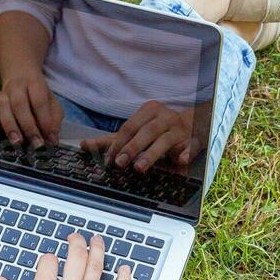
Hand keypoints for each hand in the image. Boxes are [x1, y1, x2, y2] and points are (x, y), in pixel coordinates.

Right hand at [0, 73, 63, 147]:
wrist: (20, 77)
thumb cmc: (38, 95)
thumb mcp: (52, 103)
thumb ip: (54, 120)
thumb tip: (52, 140)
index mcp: (33, 84)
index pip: (39, 100)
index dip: (44, 119)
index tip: (49, 136)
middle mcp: (16, 87)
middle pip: (19, 104)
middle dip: (28, 126)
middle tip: (36, 143)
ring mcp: (2, 95)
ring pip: (2, 108)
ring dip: (10, 127)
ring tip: (17, 142)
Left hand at [81, 100, 198, 171]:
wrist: (195, 124)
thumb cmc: (159, 128)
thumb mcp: (137, 130)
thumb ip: (113, 139)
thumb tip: (85, 145)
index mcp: (150, 111)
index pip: (130, 127)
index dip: (118, 143)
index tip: (109, 160)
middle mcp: (165, 118)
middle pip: (147, 132)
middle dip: (132, 148)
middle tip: (120, 164)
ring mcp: (180, 129)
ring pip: (165, 140)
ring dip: (152, 153)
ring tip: (140, 167)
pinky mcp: (194, 141)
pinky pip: (191, 146)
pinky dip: (186, 153)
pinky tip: (180, 160)